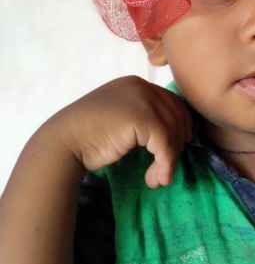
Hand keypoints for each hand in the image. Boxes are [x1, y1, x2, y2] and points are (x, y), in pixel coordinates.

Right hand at [51, 76, 192, 187]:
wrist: (63, 141)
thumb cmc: (89, 135)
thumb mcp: (121, 118)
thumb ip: (144, 119)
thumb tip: (180, 137)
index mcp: (136, 84)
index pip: (172, 103)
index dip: (181, 126)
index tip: (178, 148)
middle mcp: (142, 87)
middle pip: (177, 116)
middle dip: (177, 144)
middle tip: (166, 169)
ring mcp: (142, 100)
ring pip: (173, 132)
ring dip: (170, 160)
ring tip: (158, 179)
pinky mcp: (142, 117)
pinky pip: (165, 144)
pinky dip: (165, 164)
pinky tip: (158, 179)